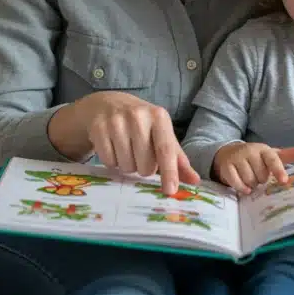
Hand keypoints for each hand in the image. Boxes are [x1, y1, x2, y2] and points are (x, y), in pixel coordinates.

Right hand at [55, 91, 199, 194]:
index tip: (170, 191)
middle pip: (145, 164)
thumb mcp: (161, 134)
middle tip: (140, 155)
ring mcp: (116, 121)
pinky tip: (113, 147)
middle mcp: (138, 115)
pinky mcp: (98, 128)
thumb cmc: (141, 123)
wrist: (107, 104)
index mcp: (158, 116)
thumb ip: (177, 158)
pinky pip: (108, 161)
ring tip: (127, 150)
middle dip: (144, 168)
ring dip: (128, 165)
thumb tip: (195, 181)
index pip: (166, 149)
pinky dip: (112, 161)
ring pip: (126, 166)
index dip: (169, 172)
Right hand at [213, 142, 293, 194]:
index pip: (274, 160)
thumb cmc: (256, 158)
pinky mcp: (227, 166)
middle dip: (261, 180)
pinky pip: (236, 182)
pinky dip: (242, 188)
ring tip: (251, 180)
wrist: (229, 154)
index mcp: (265, 149)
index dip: (279, 170)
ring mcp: (237, 157)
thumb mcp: (272, 155)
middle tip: (259, 176)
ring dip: (252, 184)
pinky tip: (245, 189)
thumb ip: (290, 155)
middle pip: (261, 175)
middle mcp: (250, 150)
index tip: (284, 181)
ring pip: (249, 180)